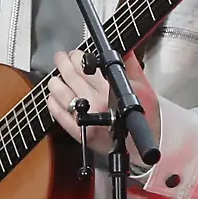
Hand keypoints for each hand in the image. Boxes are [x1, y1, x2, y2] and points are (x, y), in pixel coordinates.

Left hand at [46, 50, 160, 167]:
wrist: (142, 146)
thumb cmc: (145, 118)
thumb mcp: (144, 88)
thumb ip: (132, 67)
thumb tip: (125, 52)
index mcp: (112, 90)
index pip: (86, 65)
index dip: (78, 56)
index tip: (76, 54)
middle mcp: (97, 102)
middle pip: (70, 75)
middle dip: (63, 62)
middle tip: (62, 58)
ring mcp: (86, 117)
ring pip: (60, 92)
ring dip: (55, 81)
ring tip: (57, 77)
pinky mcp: (78, 132)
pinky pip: (58, 113)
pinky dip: (53, 102)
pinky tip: (55, 97)